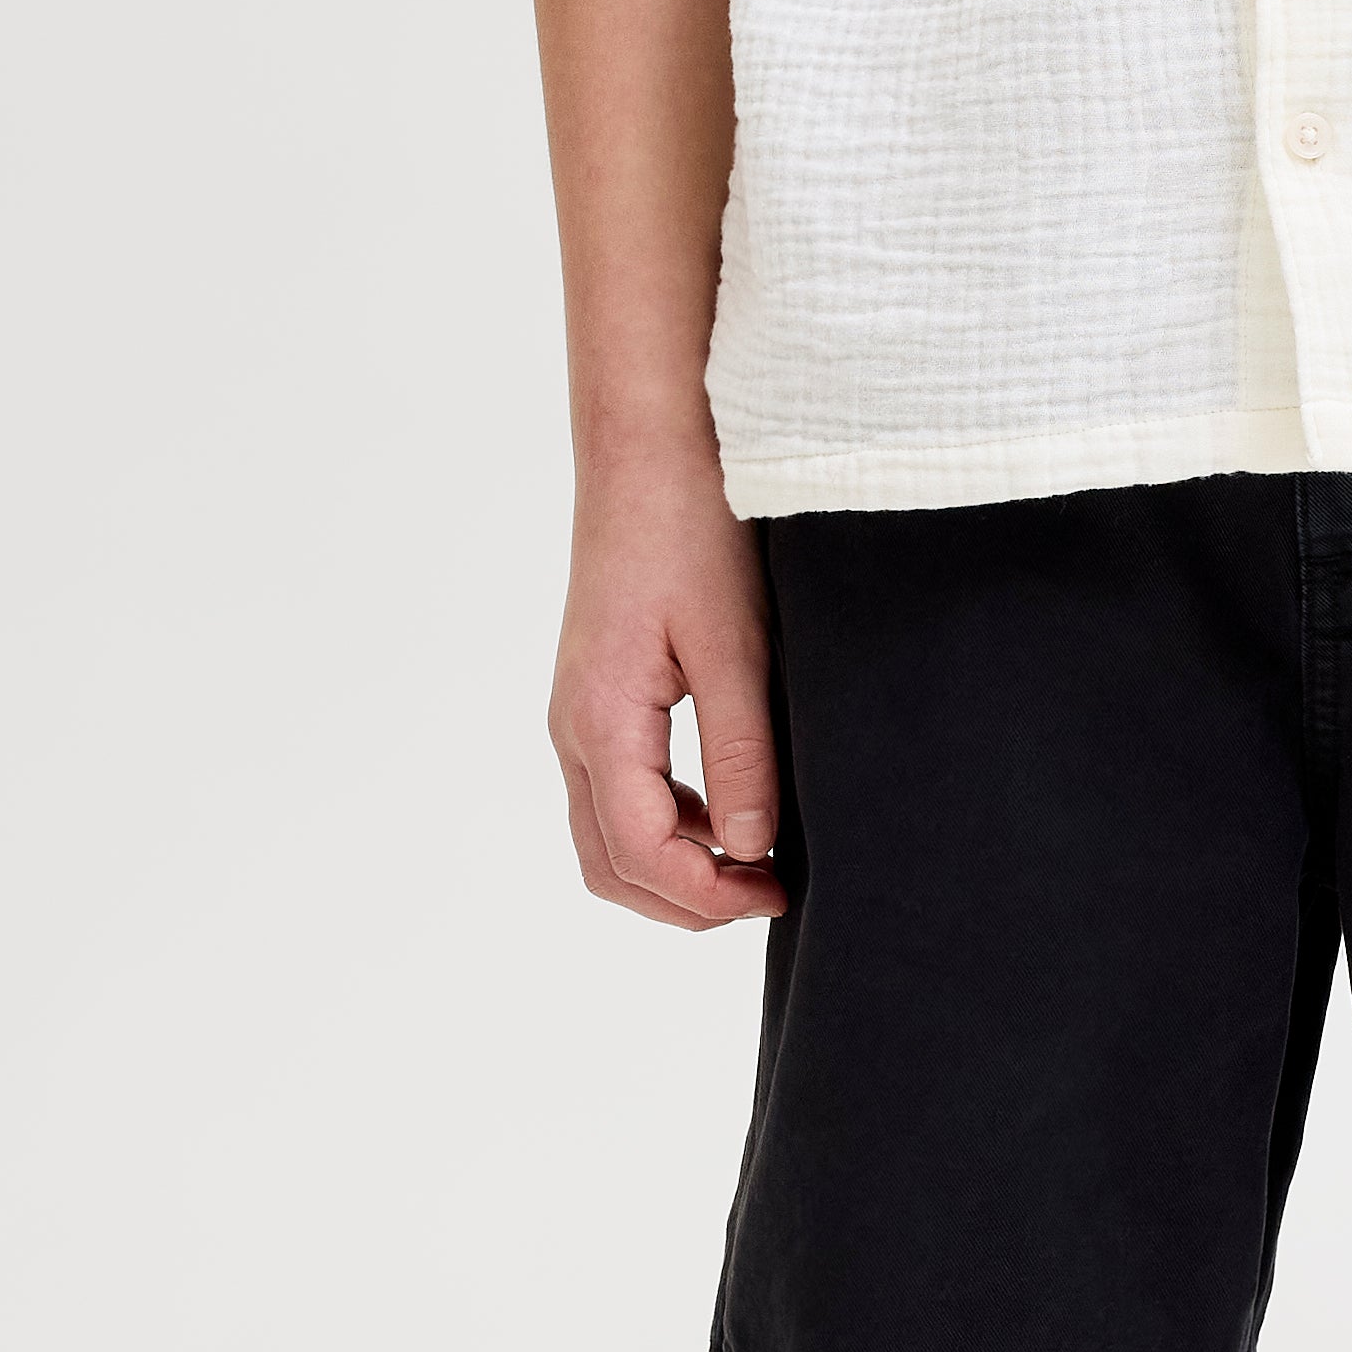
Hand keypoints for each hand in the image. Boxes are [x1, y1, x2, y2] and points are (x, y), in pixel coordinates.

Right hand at [550, 425, 788, 926]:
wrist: (647, 448)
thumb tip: (752, 849)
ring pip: (607, 833)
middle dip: (684, 902)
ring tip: (758, 861)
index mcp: (602, 720)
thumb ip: (741, 752)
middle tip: (768, 896)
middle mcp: (574, 727)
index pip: (641, 854)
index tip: (778, 893)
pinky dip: (669, 824)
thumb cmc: (691, 529)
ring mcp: (578, 713)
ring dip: (675, 867)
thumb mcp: (734, 645)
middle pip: (609, 864)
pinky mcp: (597, 695)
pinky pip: (617, 791)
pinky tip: (731, 808)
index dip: (708, 896)